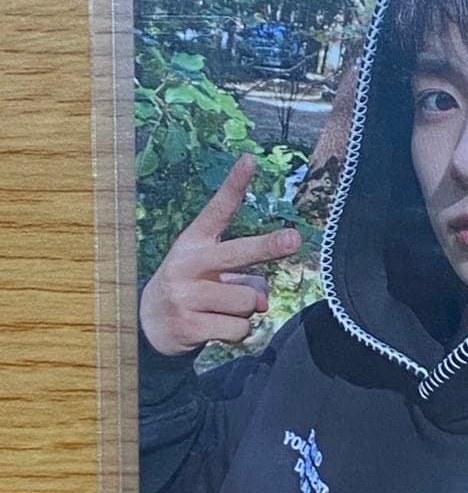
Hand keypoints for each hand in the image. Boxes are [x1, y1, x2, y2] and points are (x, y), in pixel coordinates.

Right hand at [139, 153, 301, 355]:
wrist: (149, 325)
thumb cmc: (193, 288)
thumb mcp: (211, 272)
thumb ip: (243, 278)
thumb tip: (263, 303)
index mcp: (194, 242)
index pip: (217, 210)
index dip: (234, 185)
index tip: (250, 159)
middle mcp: (188, 264)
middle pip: (238, 253)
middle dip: (268, 246)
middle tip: (293, 239)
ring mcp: (186, 296)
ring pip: (249, 302)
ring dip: (247, 310)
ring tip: (222, 309)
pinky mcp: (188, 327)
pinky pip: (239, 329)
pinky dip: (238, 332)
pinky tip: (215, 327)